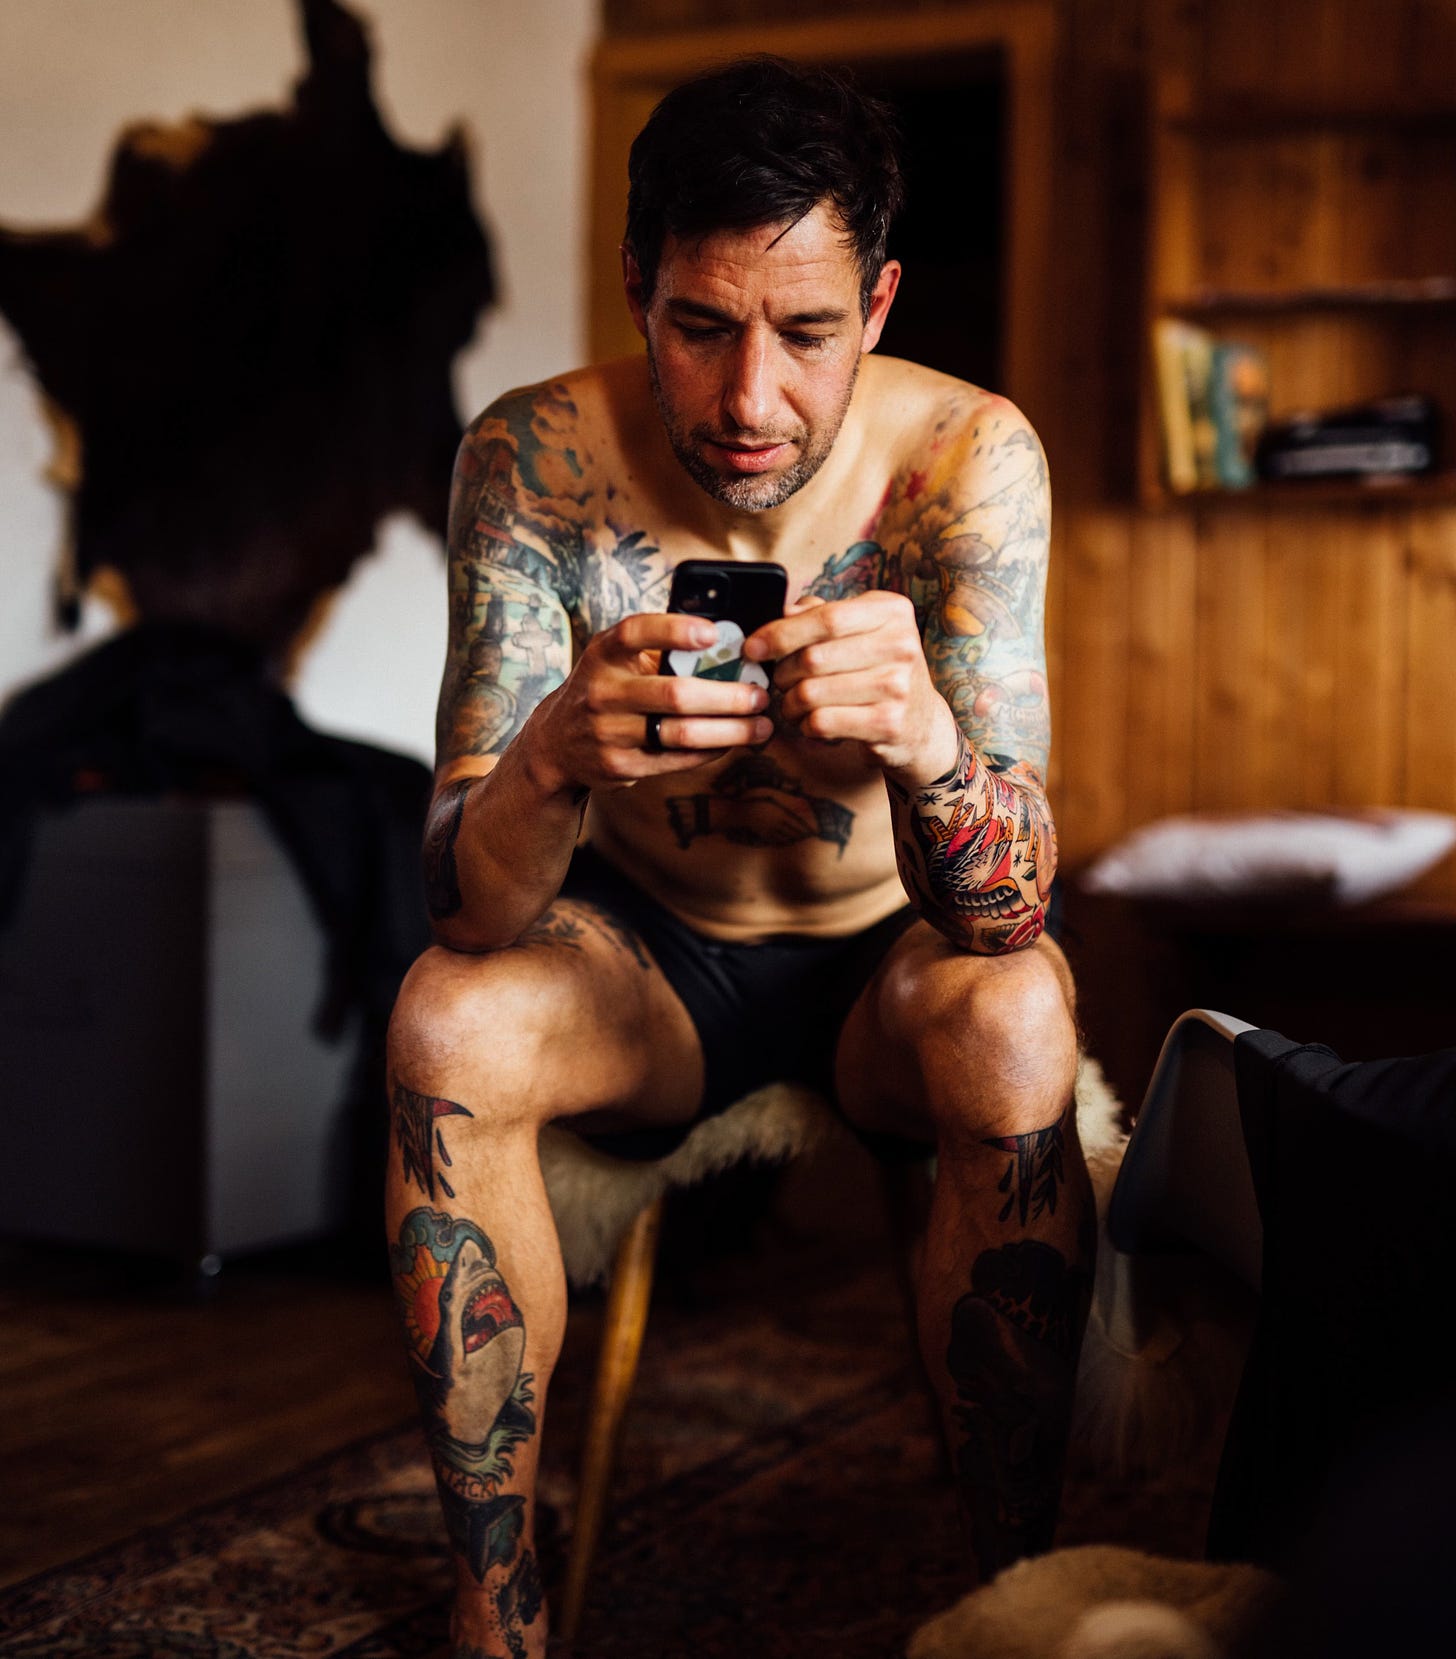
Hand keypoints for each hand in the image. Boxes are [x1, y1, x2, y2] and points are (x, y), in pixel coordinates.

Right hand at [525, 612, 772, 793]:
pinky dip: (712, 751)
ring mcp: (608, 732)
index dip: (675, 630)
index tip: (713, 633)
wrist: (557, 742)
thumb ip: (658, 649)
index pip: (636, 632)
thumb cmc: (607, 688)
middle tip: (761, 695)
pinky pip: (676, 760)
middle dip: (727, 696)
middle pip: (675, 694)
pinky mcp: (619, 765)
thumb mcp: (616, 661)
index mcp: (603, 654)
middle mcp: (602, 692)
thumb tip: (730, 641)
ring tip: (761, 725)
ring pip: (681, 733)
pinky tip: (734, 742)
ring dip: (730, 731)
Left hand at [745, 592, 960, 779]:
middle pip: (813, 658)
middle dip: (782, 673)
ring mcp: (898, 686)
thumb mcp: (861, 631)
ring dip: (790, 703)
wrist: (920, 723)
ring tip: (793, 705)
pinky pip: (822, 722)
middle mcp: (901, 644)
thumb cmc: (878, 669)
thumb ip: (822, 615)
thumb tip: (781, 610)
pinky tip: (813, 723)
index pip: (825, 618)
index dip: (781, 633)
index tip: (752, 647)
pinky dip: (806, 725)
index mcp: (891, 611)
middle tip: (778, 681)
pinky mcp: (889, 723)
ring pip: (812, 693)